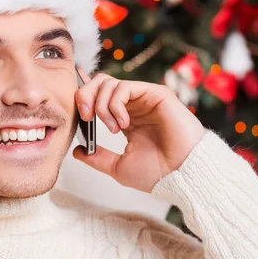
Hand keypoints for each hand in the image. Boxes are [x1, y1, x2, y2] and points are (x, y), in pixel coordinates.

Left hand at [72, 68, 205, 193]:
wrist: (180, 175)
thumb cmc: (156, 173)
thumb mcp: (117, 167)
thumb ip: (97, 158)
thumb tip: (77, 151)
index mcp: (125, 120)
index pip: (99, 97)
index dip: (83, 97)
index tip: (78, 114)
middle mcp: (133, 106)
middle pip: (100, 83)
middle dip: (85, 96)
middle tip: (86, 117)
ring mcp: (144, 98)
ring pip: (109, 83)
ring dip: (102, 105)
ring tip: (113, 129)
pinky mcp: (155, 93)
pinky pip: (124, 87)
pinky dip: (115, 104)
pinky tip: (123, 124)